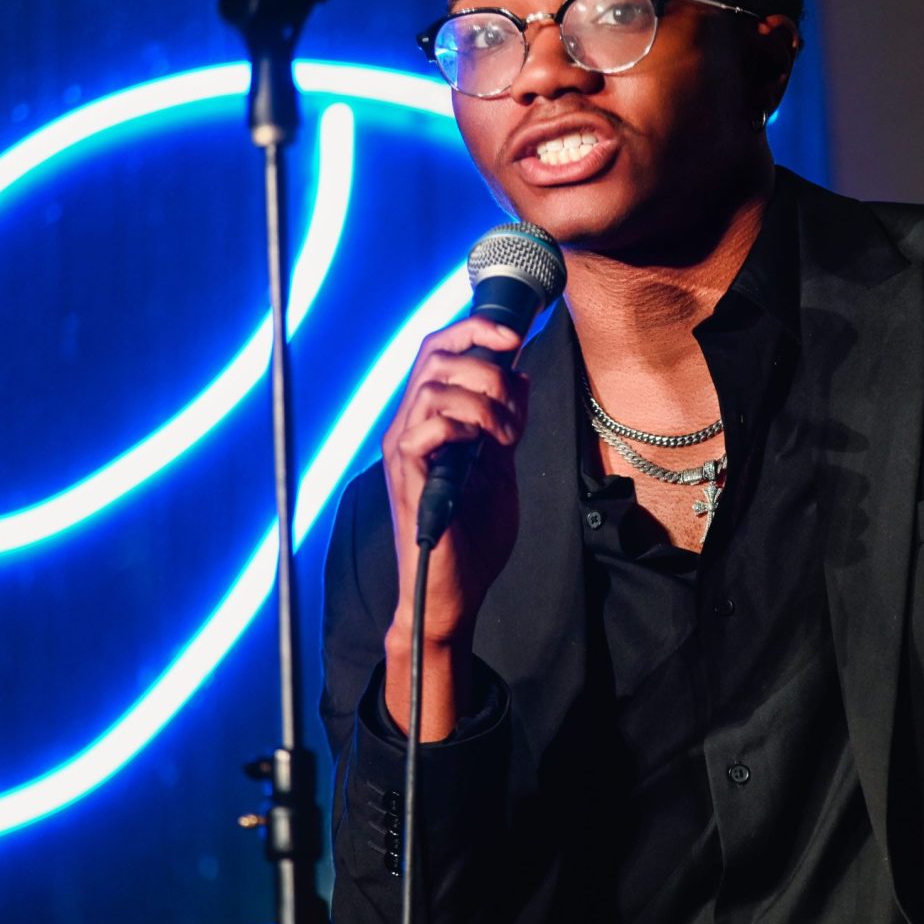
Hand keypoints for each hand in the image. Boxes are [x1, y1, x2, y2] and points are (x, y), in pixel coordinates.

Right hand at [379, 317, 530, 736]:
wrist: (457, 592)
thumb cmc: (473, 538)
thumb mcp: (501, 467)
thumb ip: (507, 422)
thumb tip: (518, 376)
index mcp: (430, 420)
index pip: (439, 351)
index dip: (474, 331)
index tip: (513, 338)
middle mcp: (409, 427)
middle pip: (433, 354)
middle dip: (485, 364)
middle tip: (513, 404)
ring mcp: (405, 450)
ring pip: (432, 385)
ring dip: (482, 401)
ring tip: (504, 436)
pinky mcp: (408, 476)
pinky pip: (425, 426)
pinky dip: (462, 425)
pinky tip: (483, 448)